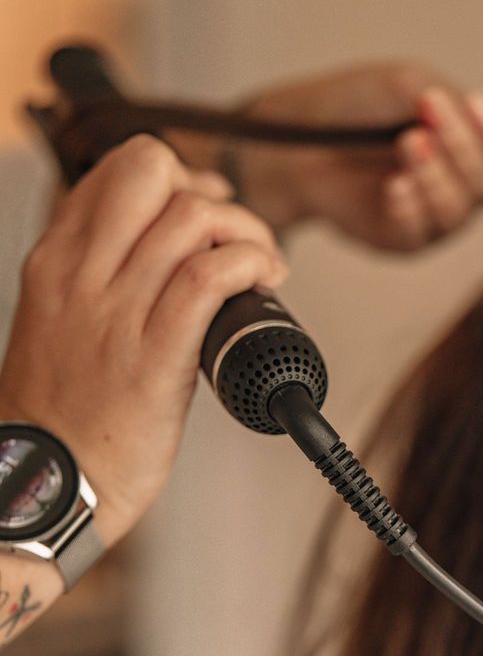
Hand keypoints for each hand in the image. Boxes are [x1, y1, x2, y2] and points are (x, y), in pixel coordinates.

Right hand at [0, 136, 287, 548]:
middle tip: (234, 236)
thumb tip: (160, 256)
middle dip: (208, 191)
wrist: (45, 484)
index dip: (176, 178)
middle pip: (152, 170)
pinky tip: (264, 282)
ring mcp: (115, 311)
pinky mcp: (153, 354)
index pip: (117, 171)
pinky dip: (249, 265)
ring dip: (246, 231)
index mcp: (56, 261)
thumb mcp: (58, 325)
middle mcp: (81, 274)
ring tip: (263, 267)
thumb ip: (96, 282)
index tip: (206, 213)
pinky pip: (208, 278)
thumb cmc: (62, 419)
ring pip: (190, 217)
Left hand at [230, 61, 482, 249]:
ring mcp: (437, 214)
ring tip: (405, 143)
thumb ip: (461, 102)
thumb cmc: (354, 106)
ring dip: (437, 175)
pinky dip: (411, 206)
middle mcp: (464, 181)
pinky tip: (392, 187)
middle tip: (427, 113)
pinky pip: (424, 233)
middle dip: (464, 146)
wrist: (295, 137)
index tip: (476, 104)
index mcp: (476, 139)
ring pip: (463, 210)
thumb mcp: (409, 84)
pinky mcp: (406, 239)